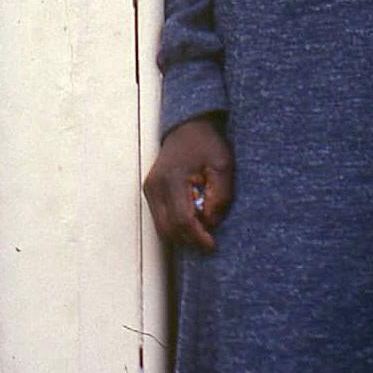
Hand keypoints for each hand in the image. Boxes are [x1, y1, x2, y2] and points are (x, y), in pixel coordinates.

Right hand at [143, 115, 233, 251]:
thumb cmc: (208, 143)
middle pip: (167, 229)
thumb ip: (220, 195)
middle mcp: (155, 186)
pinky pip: (160, 218)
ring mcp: (149, 189)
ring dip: (182, 234)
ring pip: (161, 227)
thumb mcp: (223, 164)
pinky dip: (176, 224)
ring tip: (203, 226)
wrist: (189, 127)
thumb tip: (211, 223)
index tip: (212, 245)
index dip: (198, 237)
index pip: (181, 219)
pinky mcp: (150, 191)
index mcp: (172, 178)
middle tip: (209, 239)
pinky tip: (193, 217)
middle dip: (189, 239)